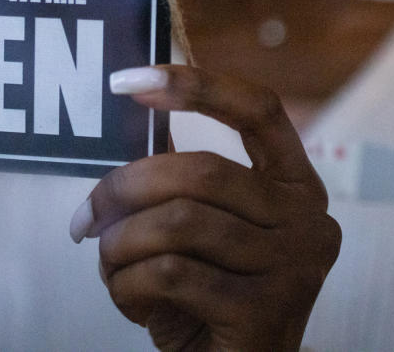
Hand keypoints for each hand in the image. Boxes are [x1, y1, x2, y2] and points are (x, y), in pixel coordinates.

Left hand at [71, 65, 339, 351]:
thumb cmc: (209, 299)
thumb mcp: (202, 231)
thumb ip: (184, 181)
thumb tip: (130, 115)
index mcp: (297, 184)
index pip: (259, 109)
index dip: (197, 85)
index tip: (129, 80)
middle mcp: (309, 218)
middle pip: (200, 169)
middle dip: (124, 187)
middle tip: (85, 217)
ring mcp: (294, 267)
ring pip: (178, 222)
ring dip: (120, 244)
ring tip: (109, 264)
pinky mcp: (266, 313)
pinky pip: (171, 273)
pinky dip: (128, 285)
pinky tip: (130, 299)